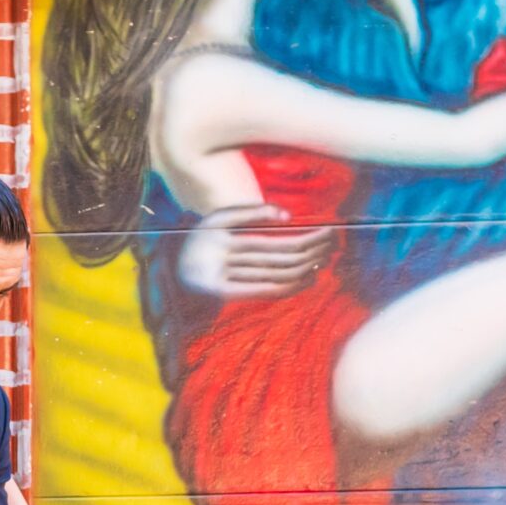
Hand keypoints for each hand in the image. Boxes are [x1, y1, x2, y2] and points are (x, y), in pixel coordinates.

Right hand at [173, 203, 331, 299]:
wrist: (171, 273)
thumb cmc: (202, 241)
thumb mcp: (219, 219)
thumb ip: (250, 211)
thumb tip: (288, 215)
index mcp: (216, 225)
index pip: (268, 233)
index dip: (300, 235)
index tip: (324, 230)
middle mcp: (216, 250)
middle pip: (276, 252)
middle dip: (309, 247)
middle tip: (333, 241)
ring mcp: (218, 274)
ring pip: (273, 271)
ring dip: (304, 266)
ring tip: (326, 257)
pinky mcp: (220, 293)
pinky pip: (264, 290)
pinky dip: (290, 286)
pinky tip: (310, 278)